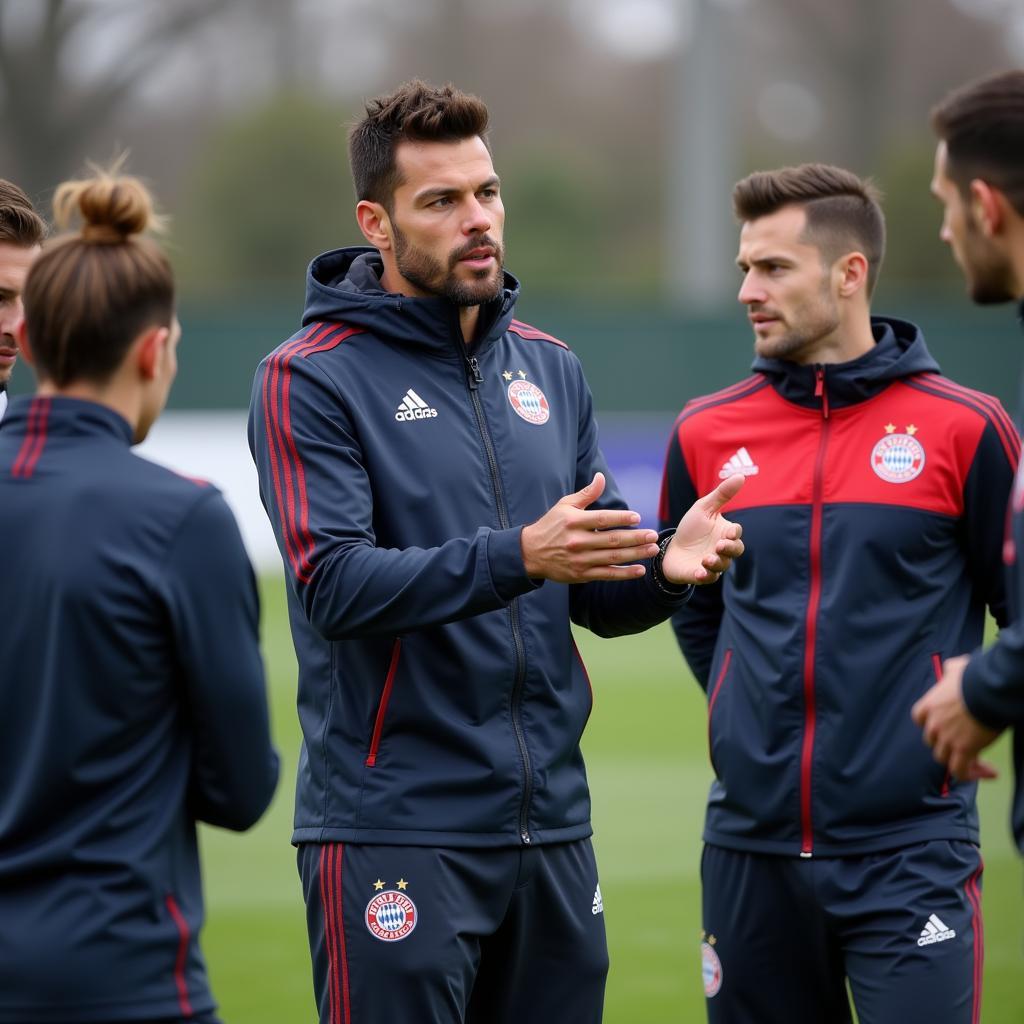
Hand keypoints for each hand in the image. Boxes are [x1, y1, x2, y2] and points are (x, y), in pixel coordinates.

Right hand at [520, 472, 659, 582]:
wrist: (530, 553)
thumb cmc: (550, 525)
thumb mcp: (564, 505)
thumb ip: (586, 494)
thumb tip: (601, 477)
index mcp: (573, 522)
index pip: (602, 519)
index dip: (621, 518)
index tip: (637, 517)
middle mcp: (577, 541)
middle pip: (611, 540)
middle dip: (635, 538)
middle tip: (653, 535)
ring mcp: (580, 560)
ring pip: (612, 558)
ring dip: (635, 554)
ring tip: (652, 549)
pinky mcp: (581, 574)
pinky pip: (607, 574)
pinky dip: (624, 573)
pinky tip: (640, 570)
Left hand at [661, 474, 745, 584]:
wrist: (671, 547)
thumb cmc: (691, 528)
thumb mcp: (704, 508)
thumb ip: (722, 494)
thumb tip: (741, 476)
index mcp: (725, 533)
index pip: (736, 534)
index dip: (734, 533)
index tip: (729, 531)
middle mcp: (723, 550)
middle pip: (735, 551)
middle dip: (729, 549)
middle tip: (719, 545)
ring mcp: (713, 564)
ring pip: (722, 566)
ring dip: (716, 563)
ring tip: (707, 558)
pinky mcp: (700, 575)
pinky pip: (708, 578)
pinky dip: (705, 576)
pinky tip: (699, 571)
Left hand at [911, 654, 1001, 780]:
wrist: (985, 691)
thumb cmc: (972, 678)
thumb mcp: (956, 668)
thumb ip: (950, 669)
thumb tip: (952, 667)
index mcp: (929, 705)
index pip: (918, 719)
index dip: (928, 723)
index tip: (941, 724)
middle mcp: (933, 723)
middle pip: (931, 739)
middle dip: (944, 741)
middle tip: (962, 742)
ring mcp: (947, 738)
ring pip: (942, 757)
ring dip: (956, 759)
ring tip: (976, 759)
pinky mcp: (963, 750)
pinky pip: (959, 770)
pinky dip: (969, 774)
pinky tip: (988, 772)